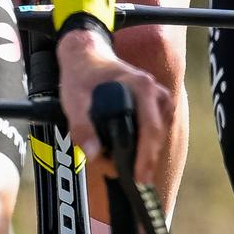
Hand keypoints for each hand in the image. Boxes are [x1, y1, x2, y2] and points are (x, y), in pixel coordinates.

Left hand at [57, 24, 170, 181]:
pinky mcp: (158, 105)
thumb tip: (93, 154)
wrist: (86, 57)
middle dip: (143, 159)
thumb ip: (81, 127)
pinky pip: (156, 130)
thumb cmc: (81, 76)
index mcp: (140, 86)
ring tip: (117, 162)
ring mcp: (159, 98)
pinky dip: (143, 143)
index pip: (149, 129)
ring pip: (158, 135)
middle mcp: (155, 91)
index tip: (137, 176)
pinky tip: (126, 150)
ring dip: (142, 152)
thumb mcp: (73, 100)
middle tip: (127, 177)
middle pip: (156, 135)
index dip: (143, 156)